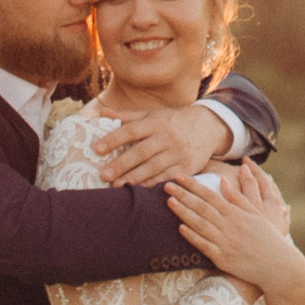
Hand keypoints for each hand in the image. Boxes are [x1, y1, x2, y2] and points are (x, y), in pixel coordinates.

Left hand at [98, 97, 235, 186]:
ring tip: (116, 186)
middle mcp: (167, 137)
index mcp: (156, 122)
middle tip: (103, 174)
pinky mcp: (187, 167)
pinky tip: (139, 192)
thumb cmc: (173, 121)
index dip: (113, 139)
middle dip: (122, 164)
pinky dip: (152, 185)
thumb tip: (101, 113)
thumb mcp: (153, 115)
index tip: (96, 148)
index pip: (132, 130)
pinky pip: (167, 178)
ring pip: (153, 168)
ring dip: (134, 178)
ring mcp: (178, 153)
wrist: (208, 126)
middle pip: (141, 152)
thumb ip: (127, 117)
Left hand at [165, 162, 304, 304]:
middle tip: (166, 185)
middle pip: (201, 207)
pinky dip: (193, 237)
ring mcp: (225, 242)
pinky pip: (204, 246)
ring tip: (169, 201)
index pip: (210, 195)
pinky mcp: (223, 259)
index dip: (193, 185)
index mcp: (237, 213)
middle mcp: (229, 226)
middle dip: (183, 195)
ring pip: (200, 224)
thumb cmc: (268, 238)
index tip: (179, 176)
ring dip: (183, 212)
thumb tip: (223, 182)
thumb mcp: (257, 214)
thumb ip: (238, 198)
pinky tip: (181, 228)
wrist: (277, 265)